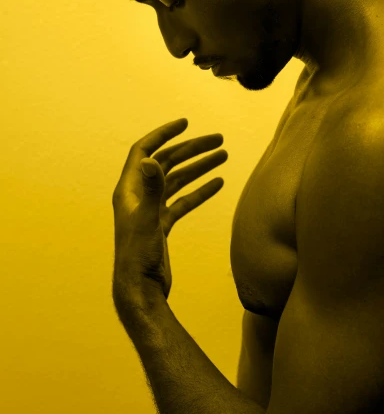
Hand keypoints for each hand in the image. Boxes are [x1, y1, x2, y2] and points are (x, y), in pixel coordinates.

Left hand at [111, 118, 227, 304]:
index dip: (163, 134)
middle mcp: (139, 196)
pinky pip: (184, 201)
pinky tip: (218, 183)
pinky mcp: (163, 225)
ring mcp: (152, 211)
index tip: (185, 123)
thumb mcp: (148, 221)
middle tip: (218, 139)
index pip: (145, 151)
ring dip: (199, 167)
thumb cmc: (139, 257)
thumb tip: (152, 159)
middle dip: (192, 149)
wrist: (141, 290)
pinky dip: (200, 191)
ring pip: (178, 181)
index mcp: (130, 190)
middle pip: (167, 163)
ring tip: (223, 155)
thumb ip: (152, 189)